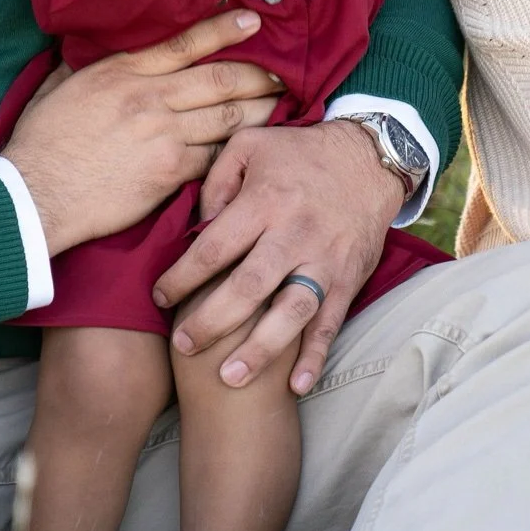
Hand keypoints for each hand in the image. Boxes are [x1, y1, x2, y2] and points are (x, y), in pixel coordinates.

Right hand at [3, 10, 283, 251]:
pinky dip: (236, 152)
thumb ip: (80, 63)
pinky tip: (253, 149)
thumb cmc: (40, 143)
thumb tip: (87, 42)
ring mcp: (162, 134)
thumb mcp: (56, 87)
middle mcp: (148, 96)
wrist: (34, 195)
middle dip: (258, 73)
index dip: (223, 28)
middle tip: (285, 70)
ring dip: (259, 110)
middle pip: (219, 79)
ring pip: (227, 117)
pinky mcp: (168, 172)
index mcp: (122, 70)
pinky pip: (215, 157)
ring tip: (281, 104)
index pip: (184, 42)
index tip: (253, 19)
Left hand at [150, 120, 398, 395]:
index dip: (183, 276)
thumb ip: (217, 180)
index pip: (215, 247)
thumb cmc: (299, 154)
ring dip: (262, 348)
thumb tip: (197, 223)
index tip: (160, 297)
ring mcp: (324, 260)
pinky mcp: (348, 278)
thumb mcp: (251, 145)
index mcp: (265, 201)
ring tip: (230, 378)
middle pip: (249, 285)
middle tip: (183, 345)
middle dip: (212, 320)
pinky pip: (331, 322)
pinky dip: (316, 356)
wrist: (369, 159)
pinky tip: (295, 386)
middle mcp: (294, 234)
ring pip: (291, 311)